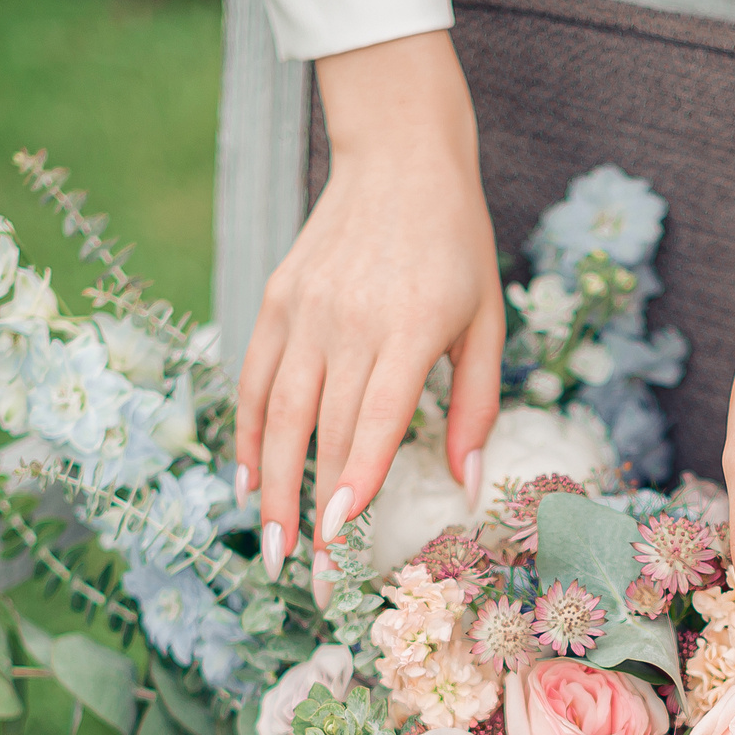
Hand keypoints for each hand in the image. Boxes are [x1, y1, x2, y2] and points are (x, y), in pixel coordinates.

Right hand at [235, 31, 504, 583]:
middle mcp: (351, 320)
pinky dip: (247, 434)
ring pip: (278, 413)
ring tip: (273, 546)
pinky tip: (247, 482)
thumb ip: (478, 407)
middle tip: (308, 580)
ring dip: (271, 487)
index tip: (339, 536)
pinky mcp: (277, 299)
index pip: (374, 417)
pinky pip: (255, 379)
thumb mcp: (487, 320)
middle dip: (313, 512)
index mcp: (412, 327)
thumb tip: (469, 486)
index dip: (354, 478)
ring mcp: (306, 309)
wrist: (400, 154)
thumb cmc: (457, 245)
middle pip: (322, 431)